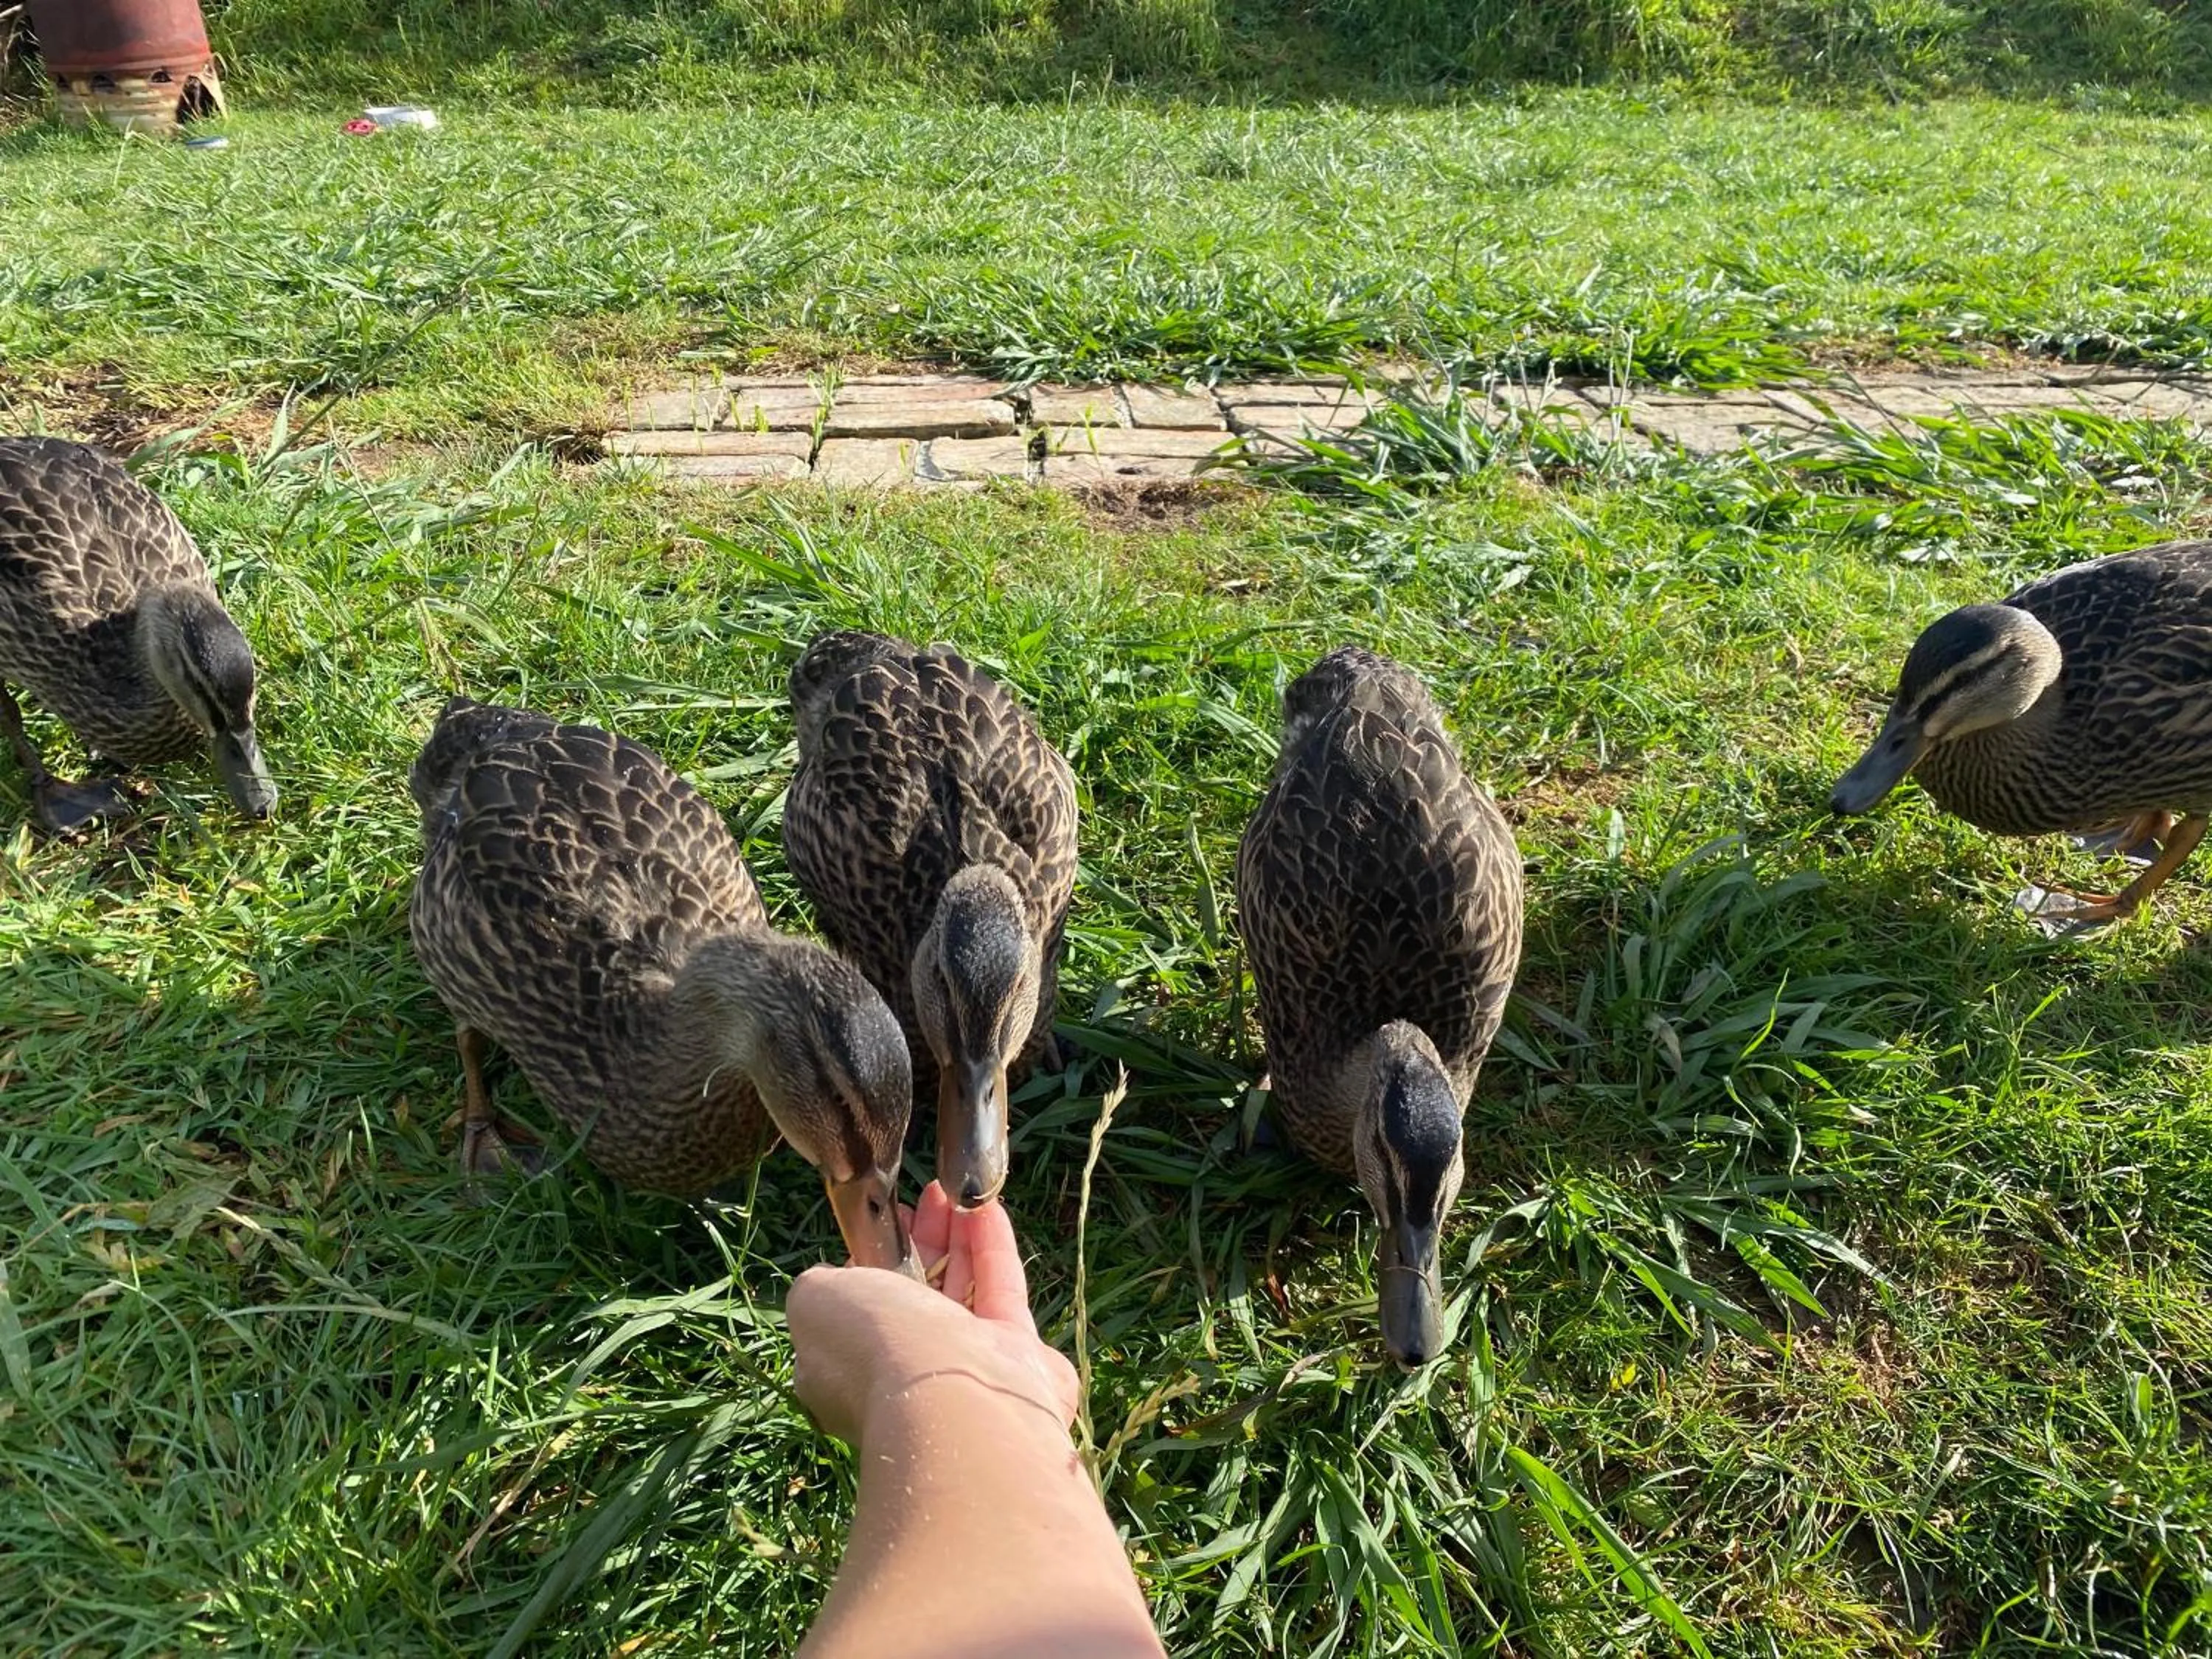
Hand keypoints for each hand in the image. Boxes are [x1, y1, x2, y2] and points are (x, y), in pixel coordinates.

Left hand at [789, 1182, 1079, 1448]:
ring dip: (957, 1238)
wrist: (951, 1399)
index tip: (881, 1223)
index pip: (859, 1312)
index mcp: (848, 1372)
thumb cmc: (872, 1345)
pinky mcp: (1017, 1361)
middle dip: (920, 1242)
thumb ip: (819, 1284)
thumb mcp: (813, 1302)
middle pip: (915, 1298)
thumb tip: (835, 1276)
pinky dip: (992, 1248)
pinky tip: (987, 1206)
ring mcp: (966, 1372)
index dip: (870, 1261)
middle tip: (927, 1198)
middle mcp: (906, 1375)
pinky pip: (1001, 1293)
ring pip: (960, 1292)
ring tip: (954, 1189)